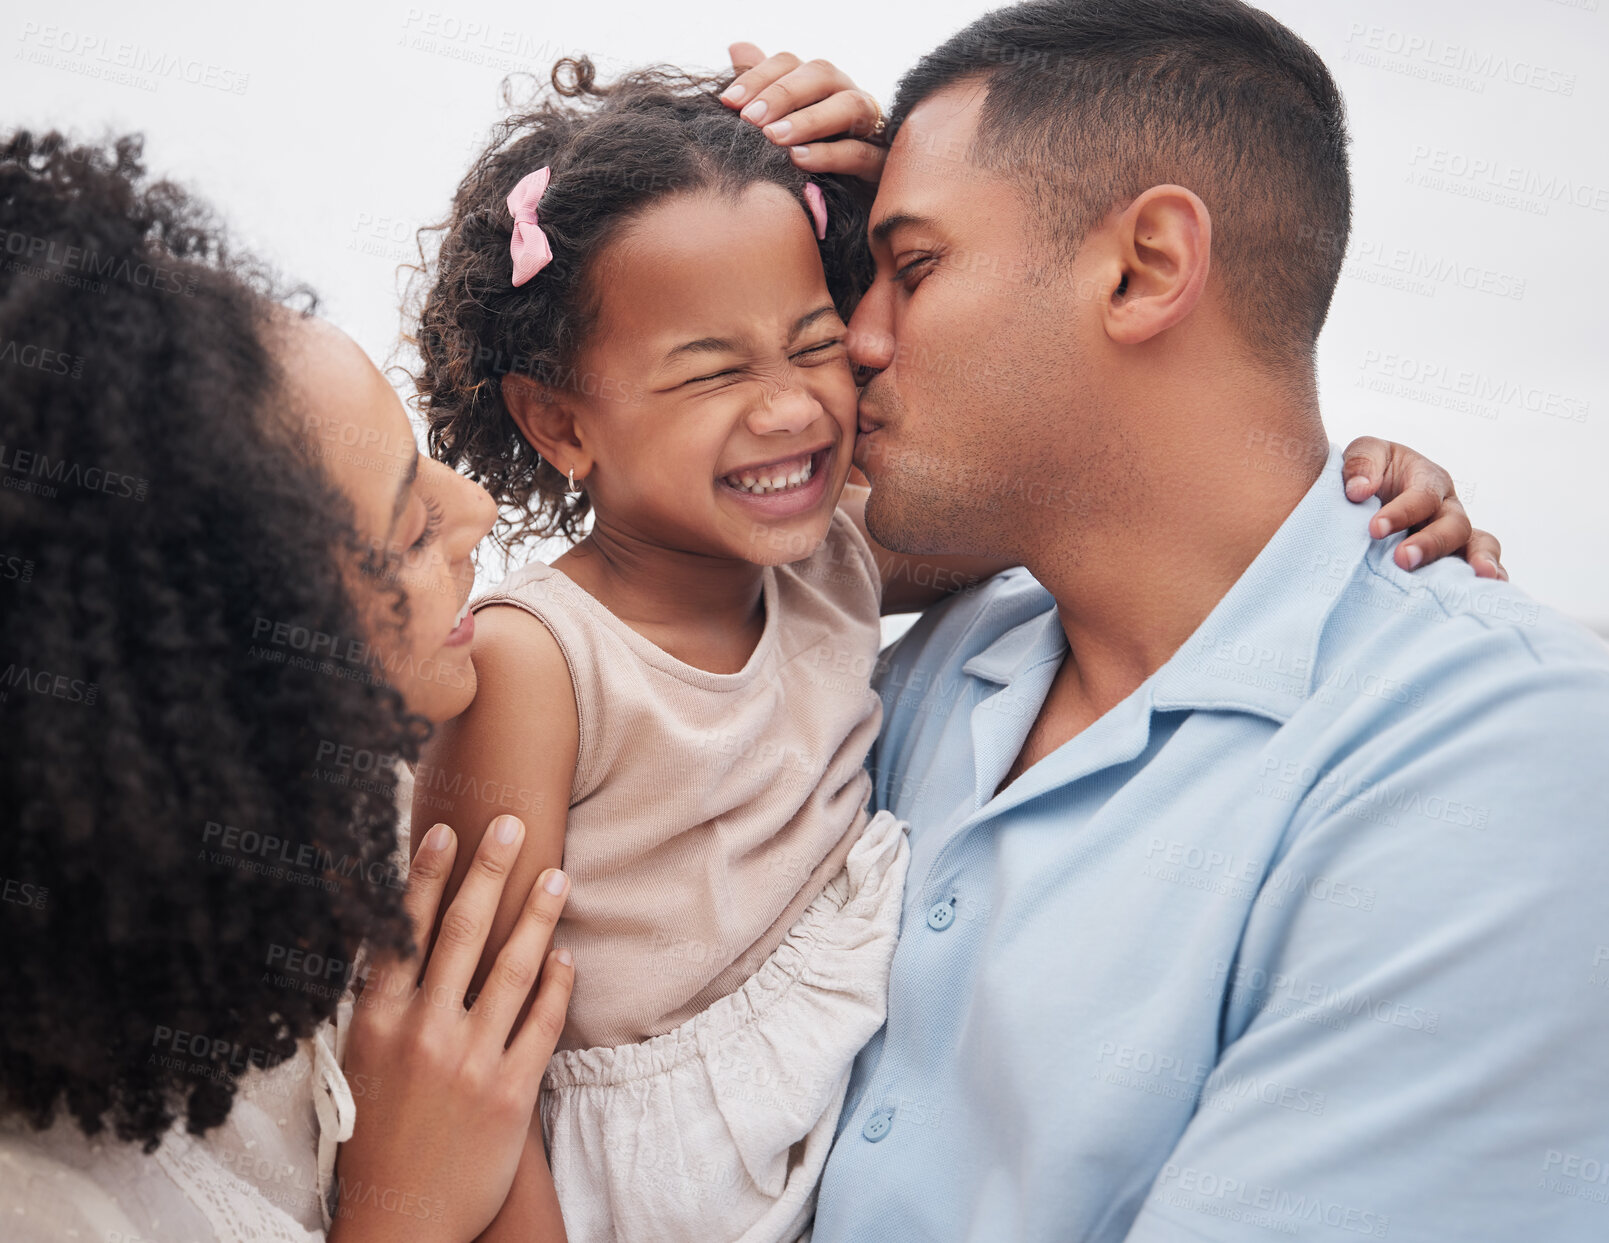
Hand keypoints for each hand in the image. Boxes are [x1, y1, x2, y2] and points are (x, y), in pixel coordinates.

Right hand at [331, 816, 572, 1242]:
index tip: (445, 830)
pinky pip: (543, 1023)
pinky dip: (558, 984)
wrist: (401, 1219)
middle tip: (512, 825)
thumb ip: (378, 1003)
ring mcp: (470, 1062)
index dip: (424, 877)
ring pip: (513, 970)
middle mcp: (423, 1034)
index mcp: (377, 1024)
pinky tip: (566, 956)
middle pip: (462, 934)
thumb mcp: (356, 1064)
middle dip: (489, 873)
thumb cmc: (375, 1137)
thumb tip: (391, 940)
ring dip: (537, 916)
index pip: (403, 933)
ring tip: (557, 877)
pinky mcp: (510, 1093)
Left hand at [721, 43, 887, 180]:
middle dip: (782, 94)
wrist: (846, 211)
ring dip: (809, 119)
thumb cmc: (807, 165)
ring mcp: (871, 128)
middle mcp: (847, 97)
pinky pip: (862, 153)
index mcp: (820, 87)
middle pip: (821, 74)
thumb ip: (761, 90)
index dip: (759, 76)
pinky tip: (799, 159)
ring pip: (850, 106)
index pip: (790, 63)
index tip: (728, 101)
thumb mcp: (779, 128)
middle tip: (749, 119)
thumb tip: (738, 47)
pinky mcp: (882, 166)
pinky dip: (830, 154)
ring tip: (774, 137)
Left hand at [1342, 435, 1504, 578]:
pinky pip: (1480, 564)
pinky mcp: (1454, 557)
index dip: (1402, 512)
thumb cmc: (1368, 473)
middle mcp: (1447, 507)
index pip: (1423, 495)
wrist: (1368, 495)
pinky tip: (1490, 590)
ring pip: (1479, 543)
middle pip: (1453, 524)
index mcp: (1428, 479)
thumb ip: (1360, 465)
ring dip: (1478, 559)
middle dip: (1431, 543)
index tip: (1375, 528)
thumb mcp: (1362, 454)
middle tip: (1404, 559)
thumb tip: (1360, 491)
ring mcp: (1455, 533)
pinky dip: (1493, 575)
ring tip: (1478, 576)